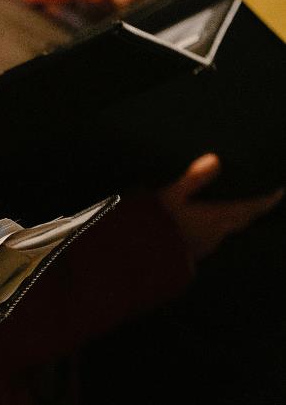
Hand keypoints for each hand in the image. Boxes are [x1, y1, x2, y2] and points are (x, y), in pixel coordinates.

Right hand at [157, 153, 282, 259]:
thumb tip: (215, 158)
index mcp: (216, 217)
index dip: (266, 200)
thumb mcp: (172, 196)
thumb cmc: (159, 225)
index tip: (280, 192)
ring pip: (228, 229)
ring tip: (233, 208)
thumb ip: (193, 179)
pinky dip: (217, 228)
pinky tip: (205, 224)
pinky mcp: (194, 253)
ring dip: (234, 219)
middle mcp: (217, 232)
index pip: (250, 208)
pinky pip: (214, 237)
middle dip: (252, 209)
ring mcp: (206, 245)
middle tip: (259, 200)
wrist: (145, 259)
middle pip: (242, 219)